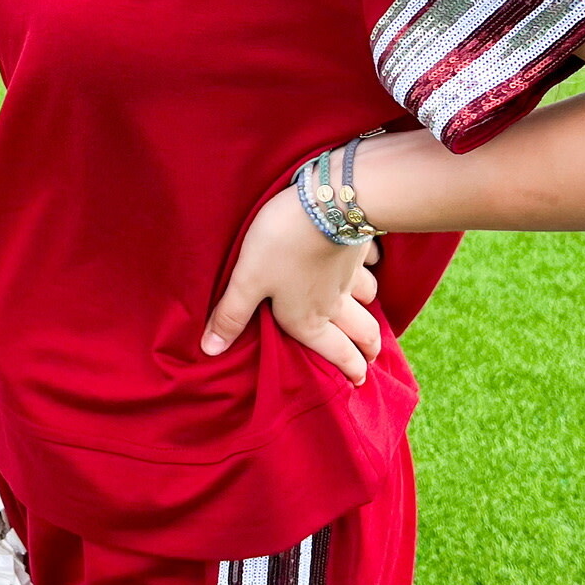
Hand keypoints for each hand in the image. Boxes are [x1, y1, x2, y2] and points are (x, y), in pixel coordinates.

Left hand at [202, 185, 381, 383]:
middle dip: (367, 348)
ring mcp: (350, 273)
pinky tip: (370, 262)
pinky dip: (371, 266)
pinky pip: (369, 261)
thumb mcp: (248, 280)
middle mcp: (334, 302)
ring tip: (370, 312)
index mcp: (308, 318)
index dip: (347, 368)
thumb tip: (211, 351)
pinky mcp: (359, 245)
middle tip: (373, 359)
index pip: (332, 351)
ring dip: (370, 309)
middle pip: (360, 330)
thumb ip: (232, 314)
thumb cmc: (282, 245)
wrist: (327, 202)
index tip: (360, 382)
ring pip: (367, 297)